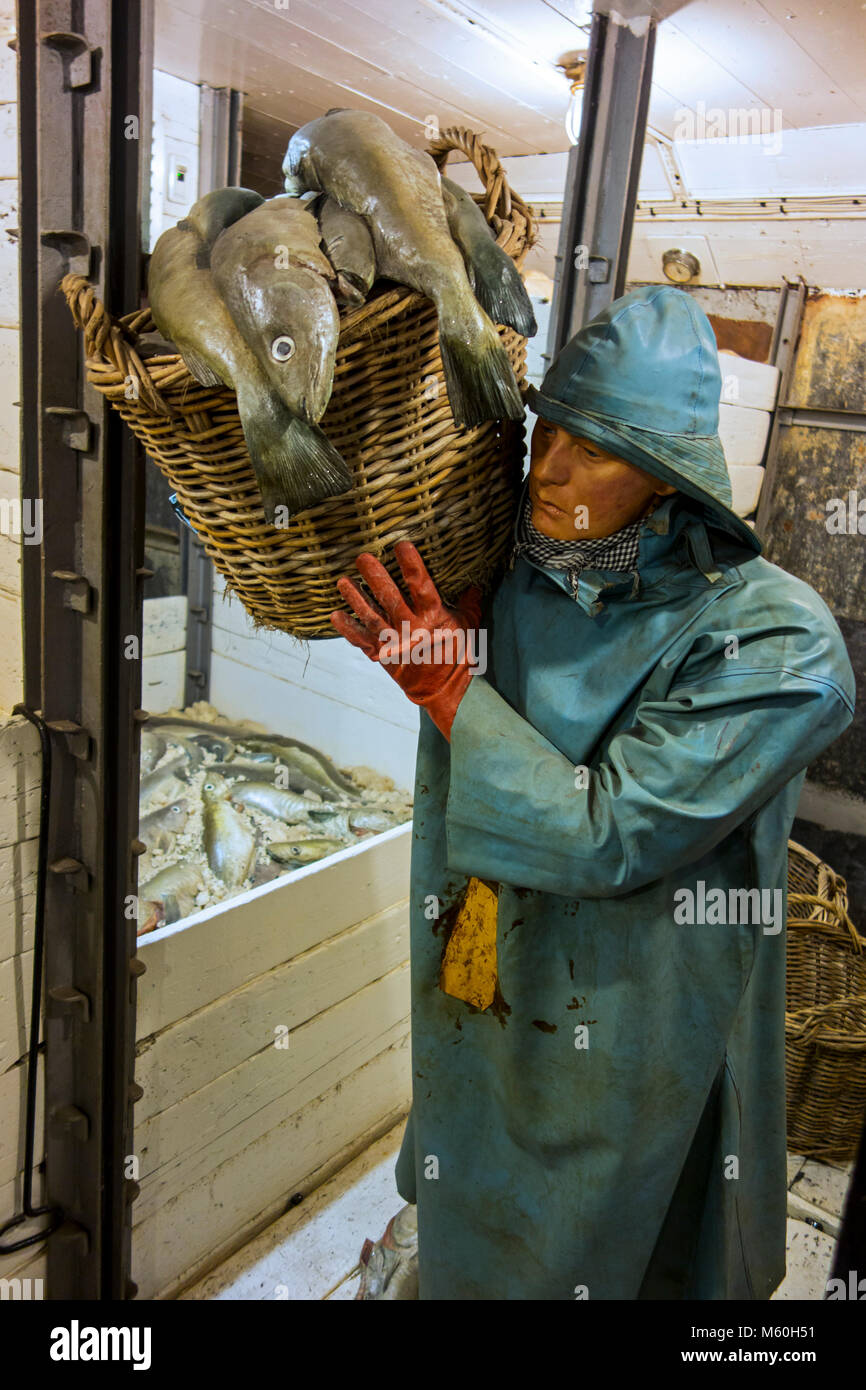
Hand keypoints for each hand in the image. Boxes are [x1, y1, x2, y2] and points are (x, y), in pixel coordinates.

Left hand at [330, 542, 481, 739]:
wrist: (445, 690)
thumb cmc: (458, 654)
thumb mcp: (469, 625)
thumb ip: (470, 601)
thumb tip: (475, 580)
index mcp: (434, 618)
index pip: (423, 587)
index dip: (412, 566)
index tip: (402, 546)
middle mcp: (412, 629)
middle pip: (391, 599)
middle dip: (376, 578)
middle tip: (363, 558)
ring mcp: (394, 643)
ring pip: (371, 617)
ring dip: (356, 599)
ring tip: (343, 582)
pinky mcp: (382, 655)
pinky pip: (362, 640)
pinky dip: (348, 629)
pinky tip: (335, 615)